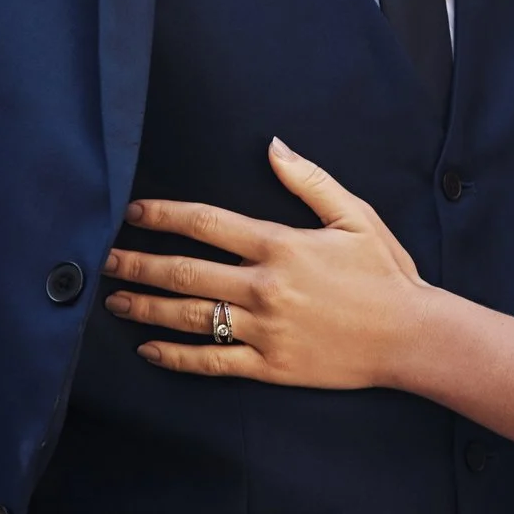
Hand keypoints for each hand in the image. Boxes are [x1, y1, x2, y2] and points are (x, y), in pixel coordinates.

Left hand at [105, 139, 432, 389]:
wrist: (410, 336)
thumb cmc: (385, 273)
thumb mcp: (355, 216)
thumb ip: (310, 180)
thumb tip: (273, 146)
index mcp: (281, 245)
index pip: (207, 224)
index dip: (165, 215)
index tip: (134, 213)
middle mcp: (264, 288)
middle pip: (185, 272)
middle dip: (138, 263)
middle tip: (104, 259)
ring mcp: (263, 330)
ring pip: (189, 317)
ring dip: (146, 307)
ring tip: (115, 299)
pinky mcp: (268, 366)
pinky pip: (210, 363)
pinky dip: (175, 357)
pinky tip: (148, 349)